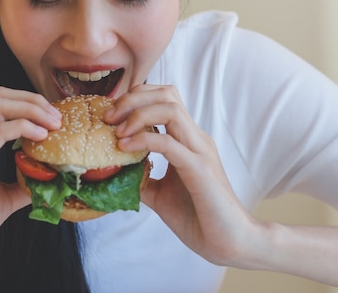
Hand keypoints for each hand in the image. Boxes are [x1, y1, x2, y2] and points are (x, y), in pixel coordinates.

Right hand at [0, 87, 61, 272]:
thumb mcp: (4, 198)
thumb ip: (24, 184)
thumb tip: (51, 178)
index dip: (29, 104)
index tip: (54, 119)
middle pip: (0, 97)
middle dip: (34, 100)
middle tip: (58, 117)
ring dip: (31, 109)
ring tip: (53, 123)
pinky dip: (22, 128)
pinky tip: (40, 136)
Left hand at [105, 84, 258, 266]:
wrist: (228, 243)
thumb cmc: (198, 218)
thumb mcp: (159, 193)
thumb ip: (141, 177)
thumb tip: (114, 172)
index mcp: (188, 140)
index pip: (164, 98)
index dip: (135, 98)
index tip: (111, 115)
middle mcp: (195, 139)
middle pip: (166, 94)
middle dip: (133, 98)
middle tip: (109, 117)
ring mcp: (200, 151)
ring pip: (170, 109)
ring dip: (138, 114)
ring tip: (117, 131)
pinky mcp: (199, 169)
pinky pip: (169, 143)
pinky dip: (143, 140)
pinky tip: (125, 148)